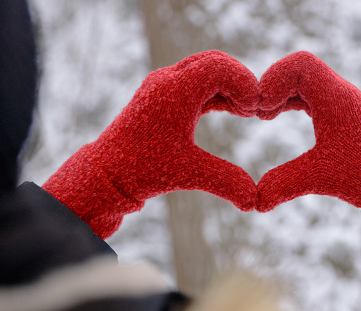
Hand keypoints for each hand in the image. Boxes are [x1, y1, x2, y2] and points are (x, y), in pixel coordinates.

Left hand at [43, 51, 259, 238]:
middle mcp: (168, 81)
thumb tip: (254, 200)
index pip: (218, 68)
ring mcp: (164, 86)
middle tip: (253, 108)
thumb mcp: (188, 173)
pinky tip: (233, 111)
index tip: (254, 110)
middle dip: (239, 81)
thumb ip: (224, 181)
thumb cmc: (141, 170)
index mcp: (174, 91)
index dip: (244, 83)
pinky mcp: (163, 96)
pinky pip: (197, 83)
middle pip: (214, 62)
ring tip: (245, 111)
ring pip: (205, 70)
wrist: (106, 173)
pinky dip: (217, 92)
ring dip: (228, 86)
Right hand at [256, 51, 360, 238]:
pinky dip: (288, 99)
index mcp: (336, 99)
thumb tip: (255, 201)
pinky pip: (307, 92)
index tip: (262, 107)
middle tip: (258, 112)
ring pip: (302, 80)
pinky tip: (274, 116)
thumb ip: (284, 184)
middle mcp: (339, 92)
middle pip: (298, 69)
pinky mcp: (338, 110)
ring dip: (279, 92)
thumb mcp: (319, 178)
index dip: (274, 78)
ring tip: (264, 115)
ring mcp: (339, 99)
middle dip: (273, 85)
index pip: (300, 65)